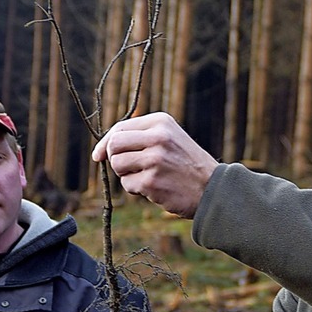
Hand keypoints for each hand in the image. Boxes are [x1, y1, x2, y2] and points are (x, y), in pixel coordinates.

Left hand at [93, 112, 218, 218]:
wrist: (212, 189)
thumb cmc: (186, 165)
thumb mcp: (169, 138)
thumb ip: (141, 137)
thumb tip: (104, 147)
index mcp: (161, 122)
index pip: (119, 128)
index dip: (105, 143)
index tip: (99, 155)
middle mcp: (158, 137)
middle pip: (114, 145)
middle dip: (115, 159)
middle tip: (130, 168)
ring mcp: (155, 159)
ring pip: (117, 165)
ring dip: (126, 175)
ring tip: (146, 177)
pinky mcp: (152, 181)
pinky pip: (127, 184)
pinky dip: (137, 189)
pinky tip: (155, 188)